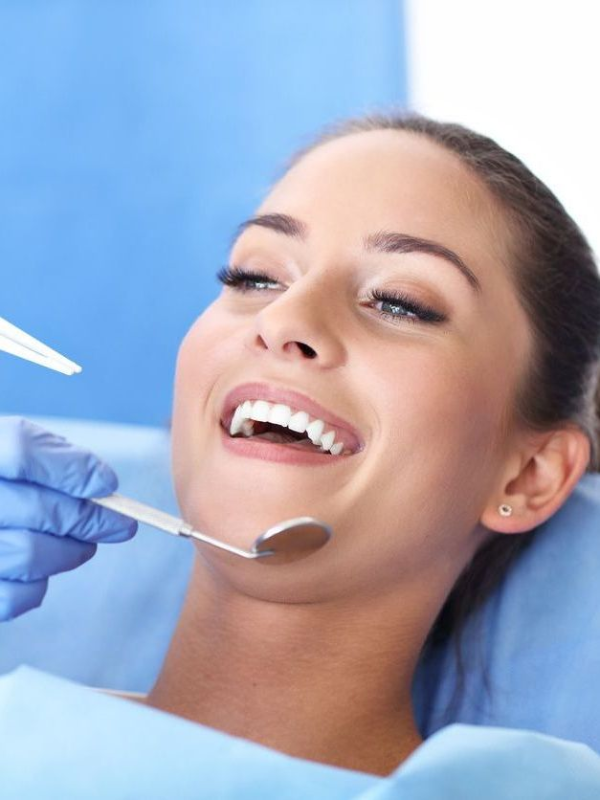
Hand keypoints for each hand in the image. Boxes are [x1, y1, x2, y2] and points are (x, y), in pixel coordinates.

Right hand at [0, 416, 137, 620]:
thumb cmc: (0, 480)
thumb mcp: (12, 447)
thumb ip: (52, 457)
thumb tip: (102, 484)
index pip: (23, 452)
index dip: (73, 470)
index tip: (107, 484)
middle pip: (41, 510)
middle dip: (92, 520)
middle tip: (121, 525)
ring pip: (31, 554)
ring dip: (71, 552)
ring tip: (84, 545)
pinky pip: (13, 596)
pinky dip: (36, 587)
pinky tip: (43, 570)